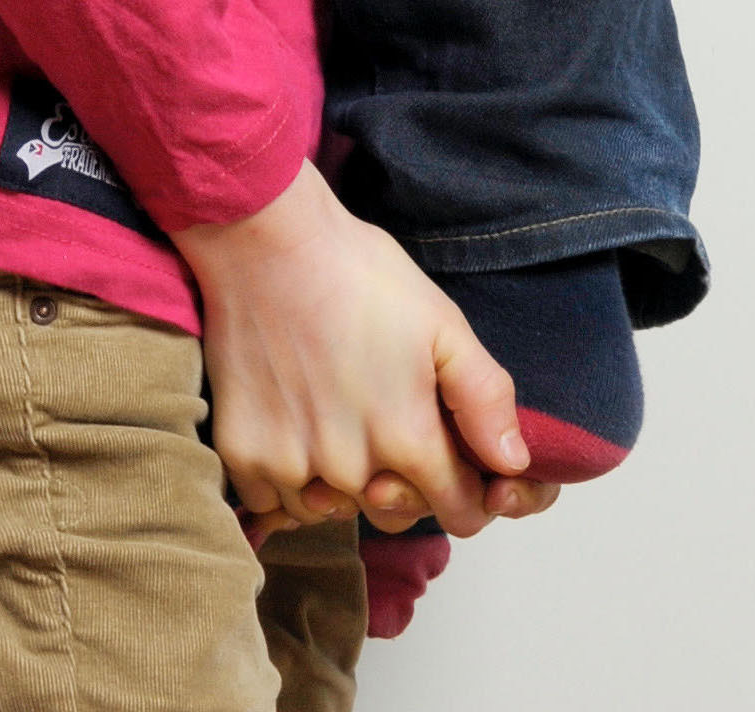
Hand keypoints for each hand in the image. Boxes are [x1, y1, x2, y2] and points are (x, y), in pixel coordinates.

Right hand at [178, 166, 538, 538]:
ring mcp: (290, 466)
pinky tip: (291, 422)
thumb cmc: (359, 274)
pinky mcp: (240, 455)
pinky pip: (274, 502)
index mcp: (407, 440)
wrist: (266, 240)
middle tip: (383, 419)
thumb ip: (485, 400)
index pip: (460, 514)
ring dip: (340, 484)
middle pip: (393, 515)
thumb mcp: (442, 323)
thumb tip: (513, 464)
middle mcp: (349, 470)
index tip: (450, 460)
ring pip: (332, 511)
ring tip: (334, 414)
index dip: (467, 491)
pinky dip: (287, 478)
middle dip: (402, 484)